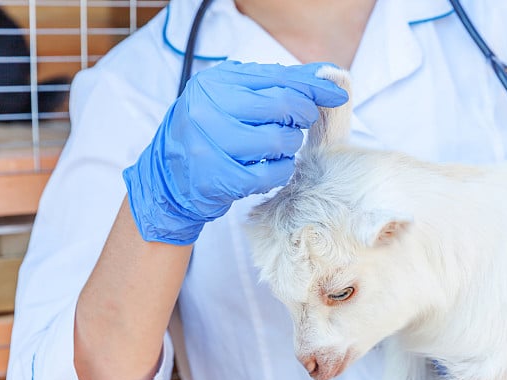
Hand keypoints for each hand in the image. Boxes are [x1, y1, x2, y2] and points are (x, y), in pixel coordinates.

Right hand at [123, 60, 348, 244]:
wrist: (169, 178)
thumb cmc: (210, 135)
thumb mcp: (232, 100)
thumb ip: (273, 86)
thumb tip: (322, 74)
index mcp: (216, 82)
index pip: (278, 78)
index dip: (313, 87)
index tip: (337, 95)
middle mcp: (209, 107)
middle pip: (283, 106)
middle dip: (301, 118)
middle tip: (297, 127)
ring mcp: (211, 143)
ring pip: (279, 141)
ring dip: (289, 148)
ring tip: (276, 150)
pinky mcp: (218, 177)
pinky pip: (270, 174)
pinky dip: (279, 173)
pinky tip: (270, 170)